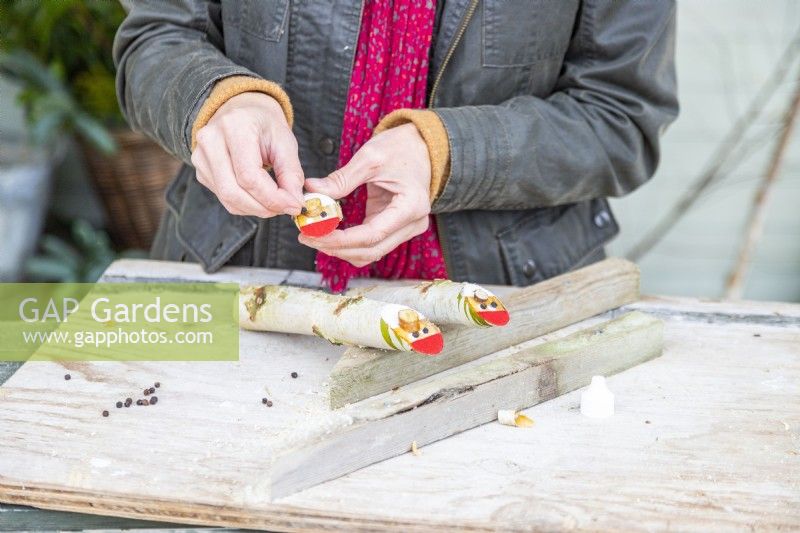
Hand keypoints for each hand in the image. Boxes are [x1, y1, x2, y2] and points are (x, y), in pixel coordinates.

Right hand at [191, 92, 303, 216]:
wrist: (242, 113)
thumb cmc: (265, 126)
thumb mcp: (286, 143)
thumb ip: (291, 174)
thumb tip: (295, 202)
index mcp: (234, 127)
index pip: (249, 176)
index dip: (273, 197)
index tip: (295, 205)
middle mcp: (211, 141)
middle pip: (233, 192)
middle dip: (264, 207)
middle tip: (286, 209)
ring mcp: (201, 157)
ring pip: (228, 199)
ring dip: (256, 209)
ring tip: (275, 203)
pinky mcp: (201, 171)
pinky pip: (224, 199)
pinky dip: (246, 205)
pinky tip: (260, 197)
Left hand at [299, 123, 431, 266]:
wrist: (421, 146)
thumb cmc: (401, 148)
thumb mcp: (370, 157)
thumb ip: (342, 178)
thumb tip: (312, 190)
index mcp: (411, 206)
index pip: (372, 234)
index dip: (340, 239)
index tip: (314, 233)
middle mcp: (413, 224)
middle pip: (371, 250)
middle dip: (336, 248)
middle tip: (306, 236)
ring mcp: (405, 229)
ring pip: (370, 253)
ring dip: (341, 250)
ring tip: (314, 236)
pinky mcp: (395, 228)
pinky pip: (370, 244)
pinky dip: (349, 243)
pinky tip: (328, 234)